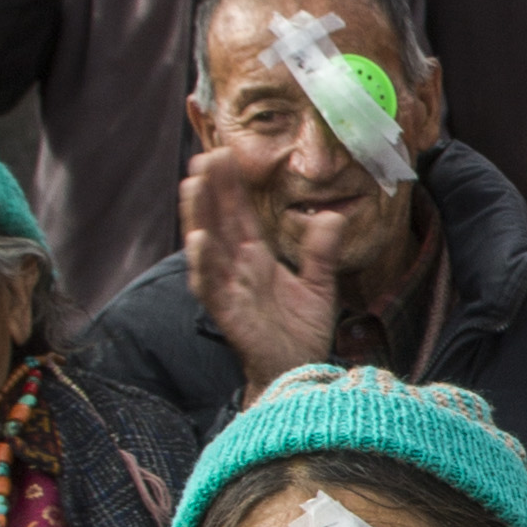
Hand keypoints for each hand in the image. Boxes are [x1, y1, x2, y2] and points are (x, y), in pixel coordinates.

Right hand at [180, 146, 353, 383]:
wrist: (299, 372)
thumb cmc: (301, 331)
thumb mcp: (319, 284)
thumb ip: (322, 250)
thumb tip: (333, 214)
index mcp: (256, 258)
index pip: (240, 214)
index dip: (231, 186)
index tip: (224, 153)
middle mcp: (237, 268)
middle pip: (219, 221)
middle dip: (210, 190)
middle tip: (205, 155)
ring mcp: (228, 289)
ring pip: (207, 246)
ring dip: (198, 216)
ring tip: (192, 185)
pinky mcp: (227, 312)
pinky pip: (210, 285)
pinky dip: (203, 262)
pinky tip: (198, 239)